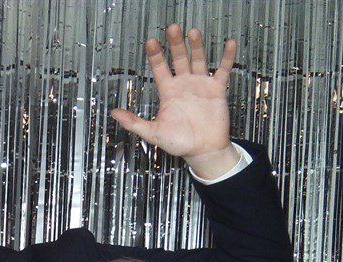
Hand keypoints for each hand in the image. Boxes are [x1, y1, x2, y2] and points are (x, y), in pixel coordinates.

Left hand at [111, 23, 240, 178]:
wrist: (202, 151)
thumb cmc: (179, 143)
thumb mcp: (153, 133)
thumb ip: (134, 122)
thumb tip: (114, 114)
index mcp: (168, 92)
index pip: (159, 68)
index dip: (155, 55)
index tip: (151, 42)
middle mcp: (183, 85)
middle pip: (178, 58)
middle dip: (175, 43)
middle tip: (172, 29)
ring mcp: (200, 85)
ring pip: (198, 59)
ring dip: (196, 46)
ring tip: (193, 32)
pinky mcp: (216, 89)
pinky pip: (222, 69)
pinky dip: (226, 57)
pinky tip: (228, 44)